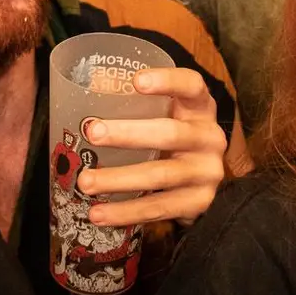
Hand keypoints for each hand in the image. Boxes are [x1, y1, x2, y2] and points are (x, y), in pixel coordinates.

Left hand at [75, 67, 227, 227]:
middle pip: (170, 133)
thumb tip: (92, 87)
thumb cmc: (173, 134)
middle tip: (92, 133)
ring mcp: (207, 172)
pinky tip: (99, 214)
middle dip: (128, 134)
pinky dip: (126, 212)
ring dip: (119, 180)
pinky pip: (158, 208)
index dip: (167, 81)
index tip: (136, 81)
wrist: (201, 179)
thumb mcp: (165, 112)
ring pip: (160, 175)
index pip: (191, 85)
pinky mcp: (198, 202)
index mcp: (200, 107)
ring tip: (86, 182)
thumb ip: (135, 101)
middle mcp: (209, 138)